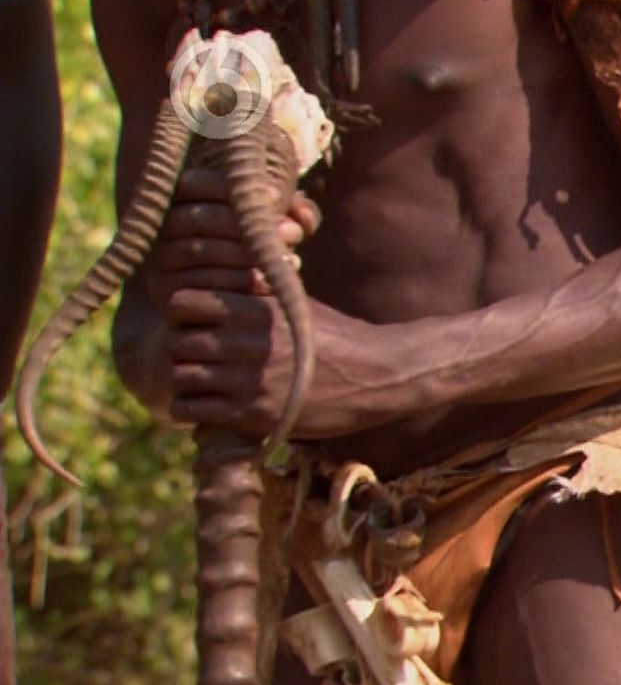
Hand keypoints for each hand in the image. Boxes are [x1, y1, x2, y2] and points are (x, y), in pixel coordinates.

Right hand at [147, 166, 321, 301]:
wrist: (233, 318)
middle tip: (293, 233)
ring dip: (249, 254)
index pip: (193, 183)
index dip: (231, 187)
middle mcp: (159, 232)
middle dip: (248, 223)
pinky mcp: (163, 295)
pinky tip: (273, 285)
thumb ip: (292, 216)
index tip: (276, 197)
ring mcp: (158, 263)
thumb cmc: (260, 260)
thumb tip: (305, 217)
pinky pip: (199, 286)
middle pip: (197, 218)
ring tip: (293, 260)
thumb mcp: (277, 231)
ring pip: (198, 251)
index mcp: (179, 206)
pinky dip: (241, 283)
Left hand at [159, 286, 376, 439]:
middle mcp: (247, 342)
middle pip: (177, 342)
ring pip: (180, 377)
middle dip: (184, 350)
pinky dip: (192, 409)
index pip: (181, 302)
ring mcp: (249, 380)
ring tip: (205, 384)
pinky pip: (192, 410)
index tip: (197, 324)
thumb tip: (223, 270)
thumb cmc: (338, 336)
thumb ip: (256, 292)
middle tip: (200, 359)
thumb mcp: (296, 302)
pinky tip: (211, 407)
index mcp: (255, 309)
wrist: (379, 375)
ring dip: (188, 382)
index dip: (183, 314)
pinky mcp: (254, 414)